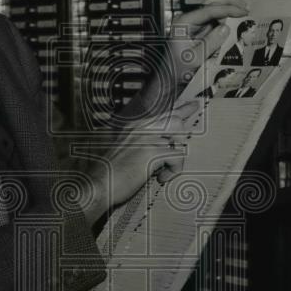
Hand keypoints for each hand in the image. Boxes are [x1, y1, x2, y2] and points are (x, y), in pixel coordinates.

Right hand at [82, 101, 201, 224]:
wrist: (98, 184)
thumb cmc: (109, 171)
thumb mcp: (125, 149)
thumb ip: (142, 142)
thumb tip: (164, 144)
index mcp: (134, 126)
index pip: (163, 113)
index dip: (180, 109)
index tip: (191, 106)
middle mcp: (141, 129)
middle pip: (175, 119)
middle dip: (186, 128)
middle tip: (192, 126)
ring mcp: (147, 139)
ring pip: (179, 139)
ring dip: (176, 157)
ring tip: (166, 168)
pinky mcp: (151, 154)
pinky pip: (177, 157)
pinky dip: (173, 170)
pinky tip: (162, 177)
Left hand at [166, 0, 248, 84]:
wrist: (170, 79)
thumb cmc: (178, 70)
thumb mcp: (195, 59)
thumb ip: (210, 42)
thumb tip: (225, 27)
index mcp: (184, 23)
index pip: (209, 10)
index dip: (228, 9)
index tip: (243, 11)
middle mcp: (188, 19)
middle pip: (210, 3)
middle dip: (229, 1)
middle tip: (246, 5)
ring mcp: (194, 24)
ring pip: (214, 9)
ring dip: (229, 6)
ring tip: (245, 9)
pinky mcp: (200, 31)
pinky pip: (215, 20)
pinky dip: (227, 17)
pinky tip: (238, 18)